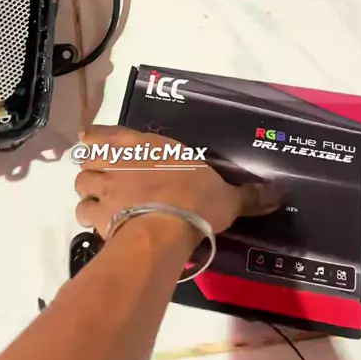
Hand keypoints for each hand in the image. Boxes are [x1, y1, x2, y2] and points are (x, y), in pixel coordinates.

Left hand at [74, 125, 279, 238]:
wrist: (168, 227)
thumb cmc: (196, 200)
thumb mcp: (226, 195)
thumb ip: (247, 195)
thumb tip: (279, 194)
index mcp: (144, 145)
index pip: (106, 132)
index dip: (97, 139)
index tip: (96, 144)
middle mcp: (117, 161)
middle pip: (87, 160)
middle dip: (92, 169)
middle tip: (104, 179)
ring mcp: (105, 188)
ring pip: (81, 185)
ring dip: (88, 193)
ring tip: (101, 202)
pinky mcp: (99, 216)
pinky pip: (83, 213)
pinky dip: (89, 217)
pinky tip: (100, 225)